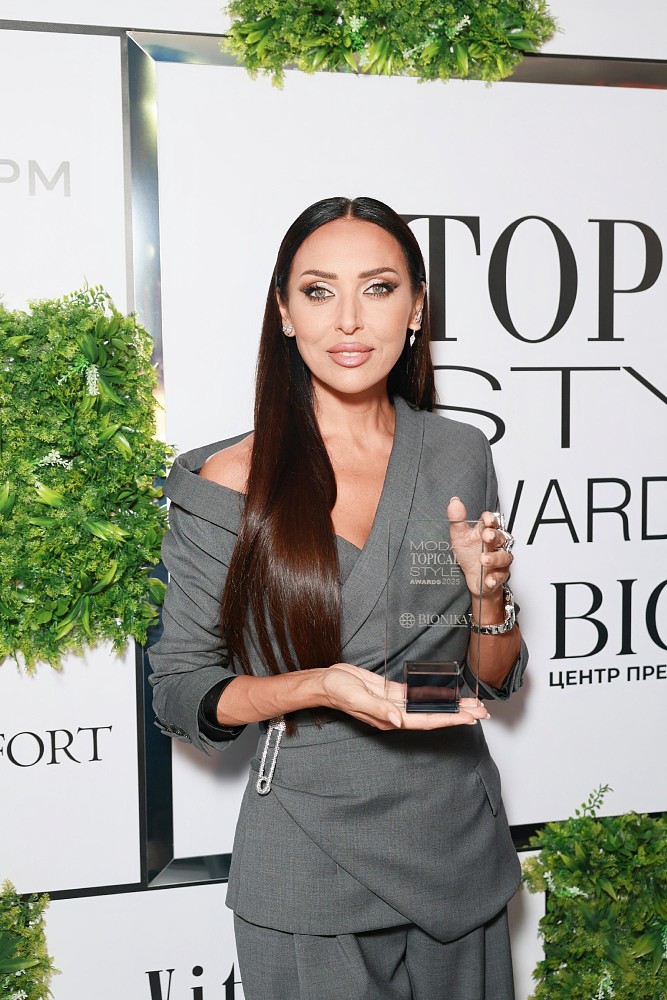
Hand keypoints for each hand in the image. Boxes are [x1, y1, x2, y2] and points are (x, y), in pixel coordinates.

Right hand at [321, 662, 489, 729]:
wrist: (325, 682)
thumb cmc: (337, 690)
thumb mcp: (356, 698)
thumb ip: (378, 709)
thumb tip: (399, 720)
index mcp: (390, 719)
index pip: (426, 721)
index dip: (449, 719)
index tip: (470, 718)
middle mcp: (396, 714)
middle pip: (433, 715)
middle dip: (458, 713)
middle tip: (483, 711)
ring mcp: (395, 704)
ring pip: (428, 705)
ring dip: (450, 704)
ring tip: (471, 702)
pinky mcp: (392, 692)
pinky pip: (417, 694)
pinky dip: (434, 693)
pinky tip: (447, 691)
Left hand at [447, 497, 512, 597]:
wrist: (472, 577)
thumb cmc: (469, 554)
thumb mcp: (459, 536)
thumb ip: (457, 520)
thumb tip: (454, 501)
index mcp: (486, 533)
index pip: (492, 522)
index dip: (490, 520)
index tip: (486, 519)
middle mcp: (496, 545)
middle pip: (500, 537)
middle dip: (494, 536)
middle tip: (487, 536)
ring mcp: (499, 561)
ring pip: (504, 557)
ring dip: (494, 558)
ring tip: (484, 559)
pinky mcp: (499, 576)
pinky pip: (500, 577)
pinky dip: (494, 579)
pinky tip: (488, 579)